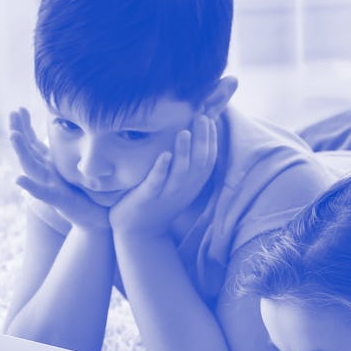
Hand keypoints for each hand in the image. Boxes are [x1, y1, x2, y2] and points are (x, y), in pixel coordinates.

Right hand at [9, 108, 109, 230]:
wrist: (93, 217)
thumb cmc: (83, 191)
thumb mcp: (73, 165)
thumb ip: (67, 149)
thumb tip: (71, 125)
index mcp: (48, 163)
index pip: (32, 141)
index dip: (25, 125)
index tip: (19, 108)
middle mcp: (44, 172)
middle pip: (27, 149)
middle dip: (18, 131)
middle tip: (12, 113)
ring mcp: (48, 185)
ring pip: (30, 166)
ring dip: (21, 150)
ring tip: (13, 135)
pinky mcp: (56, 199)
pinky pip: (41, 192)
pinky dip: (29, 186)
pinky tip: (18, 179)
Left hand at [109, 114, 217, 238]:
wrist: (139, 232)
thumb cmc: (158, 201)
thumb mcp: (178, 184)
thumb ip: (186, 164)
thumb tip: (191, 136)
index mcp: (192, 184)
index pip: (208, 159)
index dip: (211, 139)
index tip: (210, 118)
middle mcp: (183, 189)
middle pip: (199, 163)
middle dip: (202, 140)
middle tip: (201, 117)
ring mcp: (166, 195)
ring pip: (180, 173)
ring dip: (183, 152)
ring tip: (184, 132)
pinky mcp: (147, 199)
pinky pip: (156, 183)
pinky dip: (161, 169)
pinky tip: (164, 156)